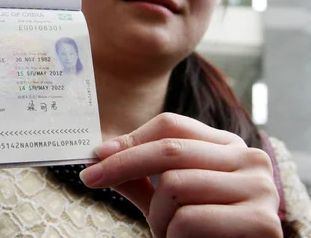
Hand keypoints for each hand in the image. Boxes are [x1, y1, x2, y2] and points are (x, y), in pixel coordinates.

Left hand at [80, 113, 281, 237]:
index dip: (130, 139)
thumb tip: (100, 154)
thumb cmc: (200, 234)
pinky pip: (189, 219)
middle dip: (122, 165)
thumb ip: (139, 178)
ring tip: (169, 232)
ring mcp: (260, 188)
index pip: (171, 126)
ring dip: (158, 216)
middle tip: (89, 178)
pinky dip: (173, 235)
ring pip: (175, 185)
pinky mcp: (262, 222)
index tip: (96, 154)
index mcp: (228, 145)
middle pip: (169, 148)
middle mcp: (250, 158)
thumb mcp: (165, 201)